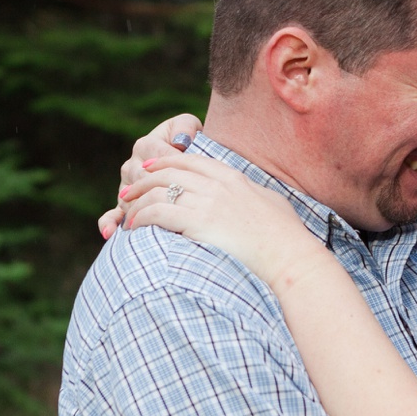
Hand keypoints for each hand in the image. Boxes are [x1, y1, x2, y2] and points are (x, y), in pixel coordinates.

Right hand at [99, 113, 203, 239]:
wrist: (188, 162)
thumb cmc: (190, 144)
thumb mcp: (190, 129)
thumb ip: (185, 127)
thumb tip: (180, 141)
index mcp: (146, 145)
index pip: (156, 155)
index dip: (172, 164)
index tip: (190, 175)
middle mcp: (132, 165)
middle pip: (141, 179)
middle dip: (156, 191)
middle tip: (173, 205)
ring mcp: (126, 187)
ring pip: (129, 198)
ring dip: (136, 210)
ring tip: (143, 223)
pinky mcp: (125, 206)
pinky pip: (112, 215)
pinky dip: (109, 223)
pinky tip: (110, 232)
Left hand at [117, 153, 325, 287]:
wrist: (288, 254)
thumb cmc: (285, 235)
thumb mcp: (269, 203)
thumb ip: (253, 194)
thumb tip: (252, 194)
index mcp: (232, 177)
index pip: (190, 161)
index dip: (165, 161)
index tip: (150, 167)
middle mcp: (216, 185)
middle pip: (168, 172)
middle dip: (143, 180)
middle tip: (128, 192)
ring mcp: (207, 202)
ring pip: (158, 191)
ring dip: (138, 202)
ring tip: (128, 214)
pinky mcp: (198, 222)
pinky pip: (159, 213)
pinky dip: (142, 217)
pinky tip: (136, 227)